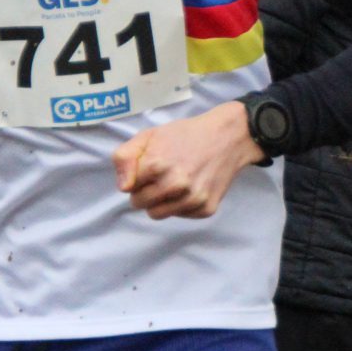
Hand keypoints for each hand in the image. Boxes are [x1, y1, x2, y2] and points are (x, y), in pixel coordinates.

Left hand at [113, 102, 265, 219]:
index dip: (136, 177)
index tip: (148, 168)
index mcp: (156, 165)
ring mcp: (192, 199)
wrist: (228, 137)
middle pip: (140, 204)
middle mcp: (175, 185)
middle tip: (160, 176)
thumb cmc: (185, 134)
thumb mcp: (149, 135)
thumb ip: (125, 157)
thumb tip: (123, 188)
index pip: (128, 189)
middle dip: (145, 191)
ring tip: (173, 183)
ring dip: (160, 201)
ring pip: (157, 214)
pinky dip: (181, 205)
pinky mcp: (206, 209)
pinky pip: (180, 216)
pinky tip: (191, 187)